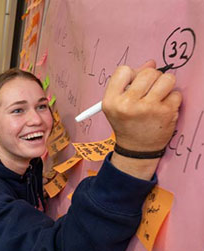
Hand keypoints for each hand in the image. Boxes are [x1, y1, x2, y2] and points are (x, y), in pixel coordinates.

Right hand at [102, 60, 181, 179]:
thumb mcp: (118, 104)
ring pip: (166, 79)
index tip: (134, 83)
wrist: (136, 149)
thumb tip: (152, 63)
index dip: (132, 74)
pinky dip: (172, 99)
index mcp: (111, 101)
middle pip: (148, 72)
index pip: (123, 70)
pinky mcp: (165, 113)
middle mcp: (128, 104)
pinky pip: (176, 93)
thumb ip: (130, 83)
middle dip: (152, 78)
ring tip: (159, 96)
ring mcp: (148, 108)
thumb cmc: (127, 124)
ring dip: (165, 85)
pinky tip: (163, 109)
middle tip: (149, 90)